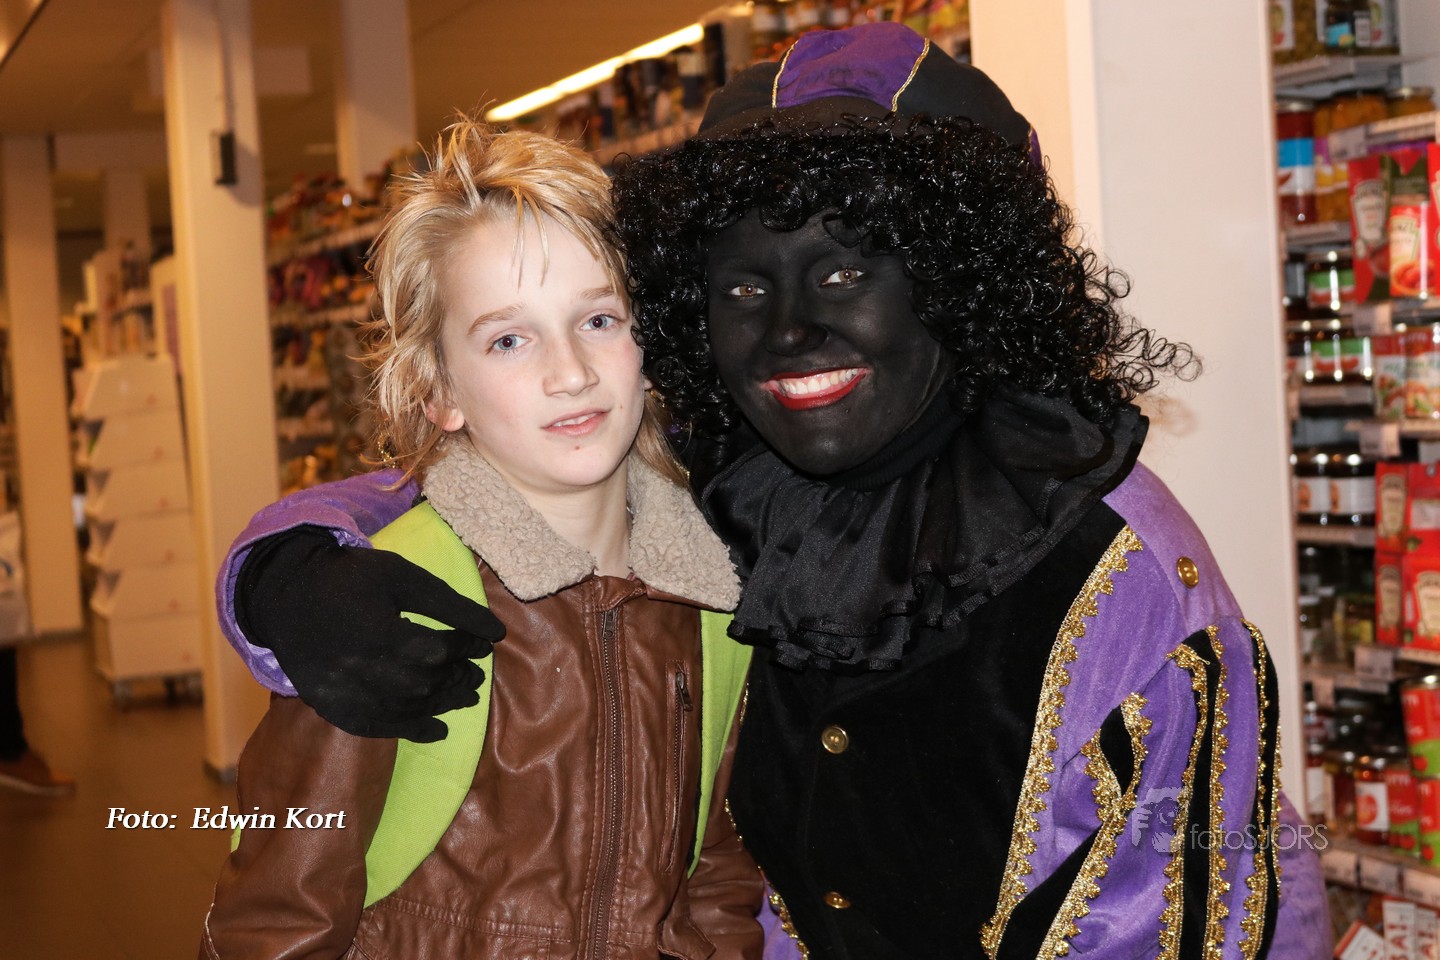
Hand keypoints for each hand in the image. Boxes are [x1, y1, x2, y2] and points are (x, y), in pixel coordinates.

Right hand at [235, 527, 504, 741]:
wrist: (286, 596)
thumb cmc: (350, 579)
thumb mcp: (401, 576)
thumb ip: (449, 604)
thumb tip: (497, 632)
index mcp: (384, 635)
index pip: (442, 650)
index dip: (469, 646)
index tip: (484, 642)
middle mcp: (367, 673)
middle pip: (430, 683)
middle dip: (460, 676)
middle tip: (476, 671)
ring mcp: (350, 696)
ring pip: (412, 709)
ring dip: (445, 703)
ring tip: (467, 695)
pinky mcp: (338, 710)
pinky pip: (383, 729)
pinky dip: (415, 731)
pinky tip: (438, 729)